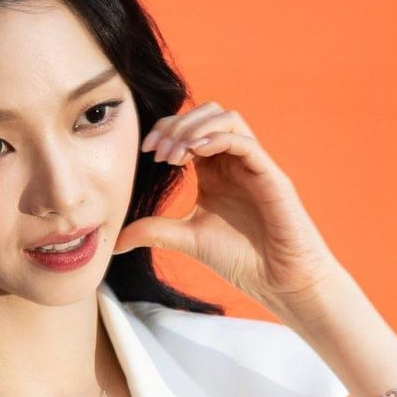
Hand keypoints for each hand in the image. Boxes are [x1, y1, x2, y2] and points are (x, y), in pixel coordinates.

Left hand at [113, 102, 339, 313]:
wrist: (280, 281)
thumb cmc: (242, 260)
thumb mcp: (188, 239)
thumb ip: (155, 231)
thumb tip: (115, 241)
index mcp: (215, 171)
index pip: (190, 132)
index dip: (166, 131)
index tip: (146, 150)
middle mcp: (234, 162)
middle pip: (207, 115)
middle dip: (177, 126)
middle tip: (156, 150)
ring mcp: (254, 165)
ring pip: (227, 118)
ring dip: (195, 128)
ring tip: (174, 153)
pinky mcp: (270, 175)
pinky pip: (244, 141)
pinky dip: (218, 138)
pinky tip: (196, 153)